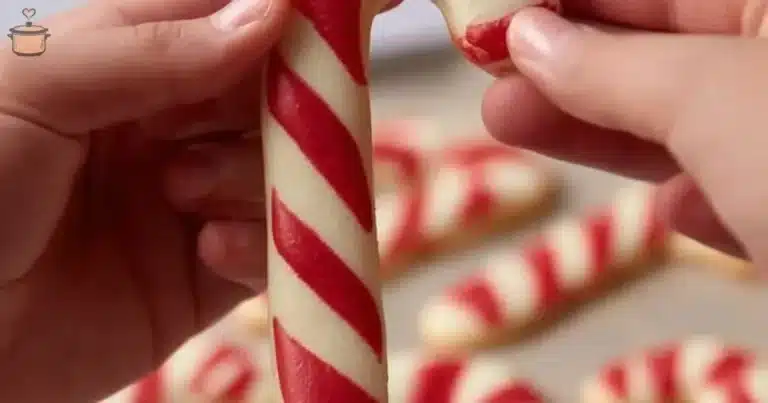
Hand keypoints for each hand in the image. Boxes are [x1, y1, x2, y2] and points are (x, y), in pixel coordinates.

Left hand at [0, 0, 288, 399]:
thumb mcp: (33, 91)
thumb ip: (149, 48)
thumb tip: (269, 12)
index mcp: (124, 64)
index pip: (228, 16)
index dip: (299, 9)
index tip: (370, 3)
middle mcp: (166, 125)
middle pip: (273, 94)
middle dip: (293, 102)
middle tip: (294, 114)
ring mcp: (192, 200)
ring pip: (284, 171)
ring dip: (257, 179)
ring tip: (187, 195)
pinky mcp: (207, 275)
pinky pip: (273, 249)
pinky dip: (259, 245)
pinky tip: (207, 253)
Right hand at [482, 2, 767, 268]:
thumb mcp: (714, 99)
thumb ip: (615, 68)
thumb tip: (530, 39)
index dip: (573, 2)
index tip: (501, 19)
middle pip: (672, 51)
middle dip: (574, 65)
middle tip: (492, 70)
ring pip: (698, 124)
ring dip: (604, 131)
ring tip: (506, 118)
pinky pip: (743, 189)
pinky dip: (696, 193)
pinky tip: (675, 207)